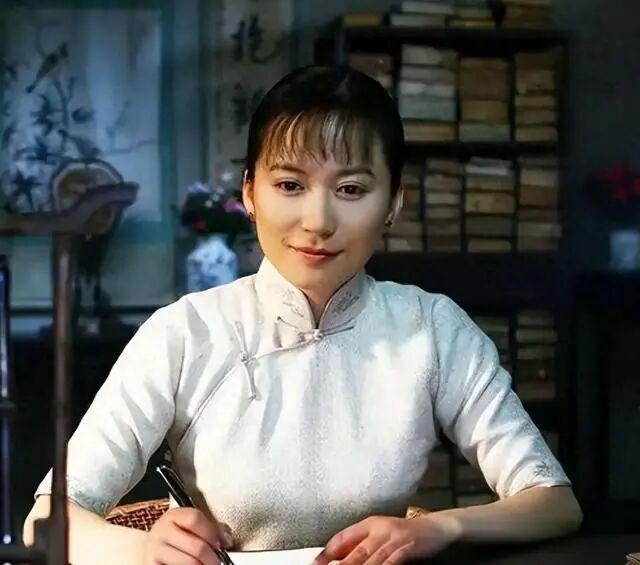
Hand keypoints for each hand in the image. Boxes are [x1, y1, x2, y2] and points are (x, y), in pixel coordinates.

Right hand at [144, 507, 234, 564]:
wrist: (149, 550)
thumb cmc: (174, 538)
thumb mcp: (187, 527)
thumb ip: (207, 528)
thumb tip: (226, 539)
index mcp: (172, 516)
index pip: (194, 518)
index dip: (211, 532)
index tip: (220, 543)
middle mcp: (161, 531)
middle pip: (196, 546)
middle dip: (211, 557)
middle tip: (216, 561)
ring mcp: (154, 550)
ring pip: (189, 562)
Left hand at [312, 513, 461, 564]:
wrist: (435, 527)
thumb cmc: (404, 533)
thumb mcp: (380, 532)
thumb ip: (361, 542)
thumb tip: (337, 556)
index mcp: (369, 523)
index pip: (343, 537)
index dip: (328, 552)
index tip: (316, 563)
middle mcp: (379, 529)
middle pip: (355, 551)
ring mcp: (393, 539)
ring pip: (370, 559)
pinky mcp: (406, 548)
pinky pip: (390, 563)